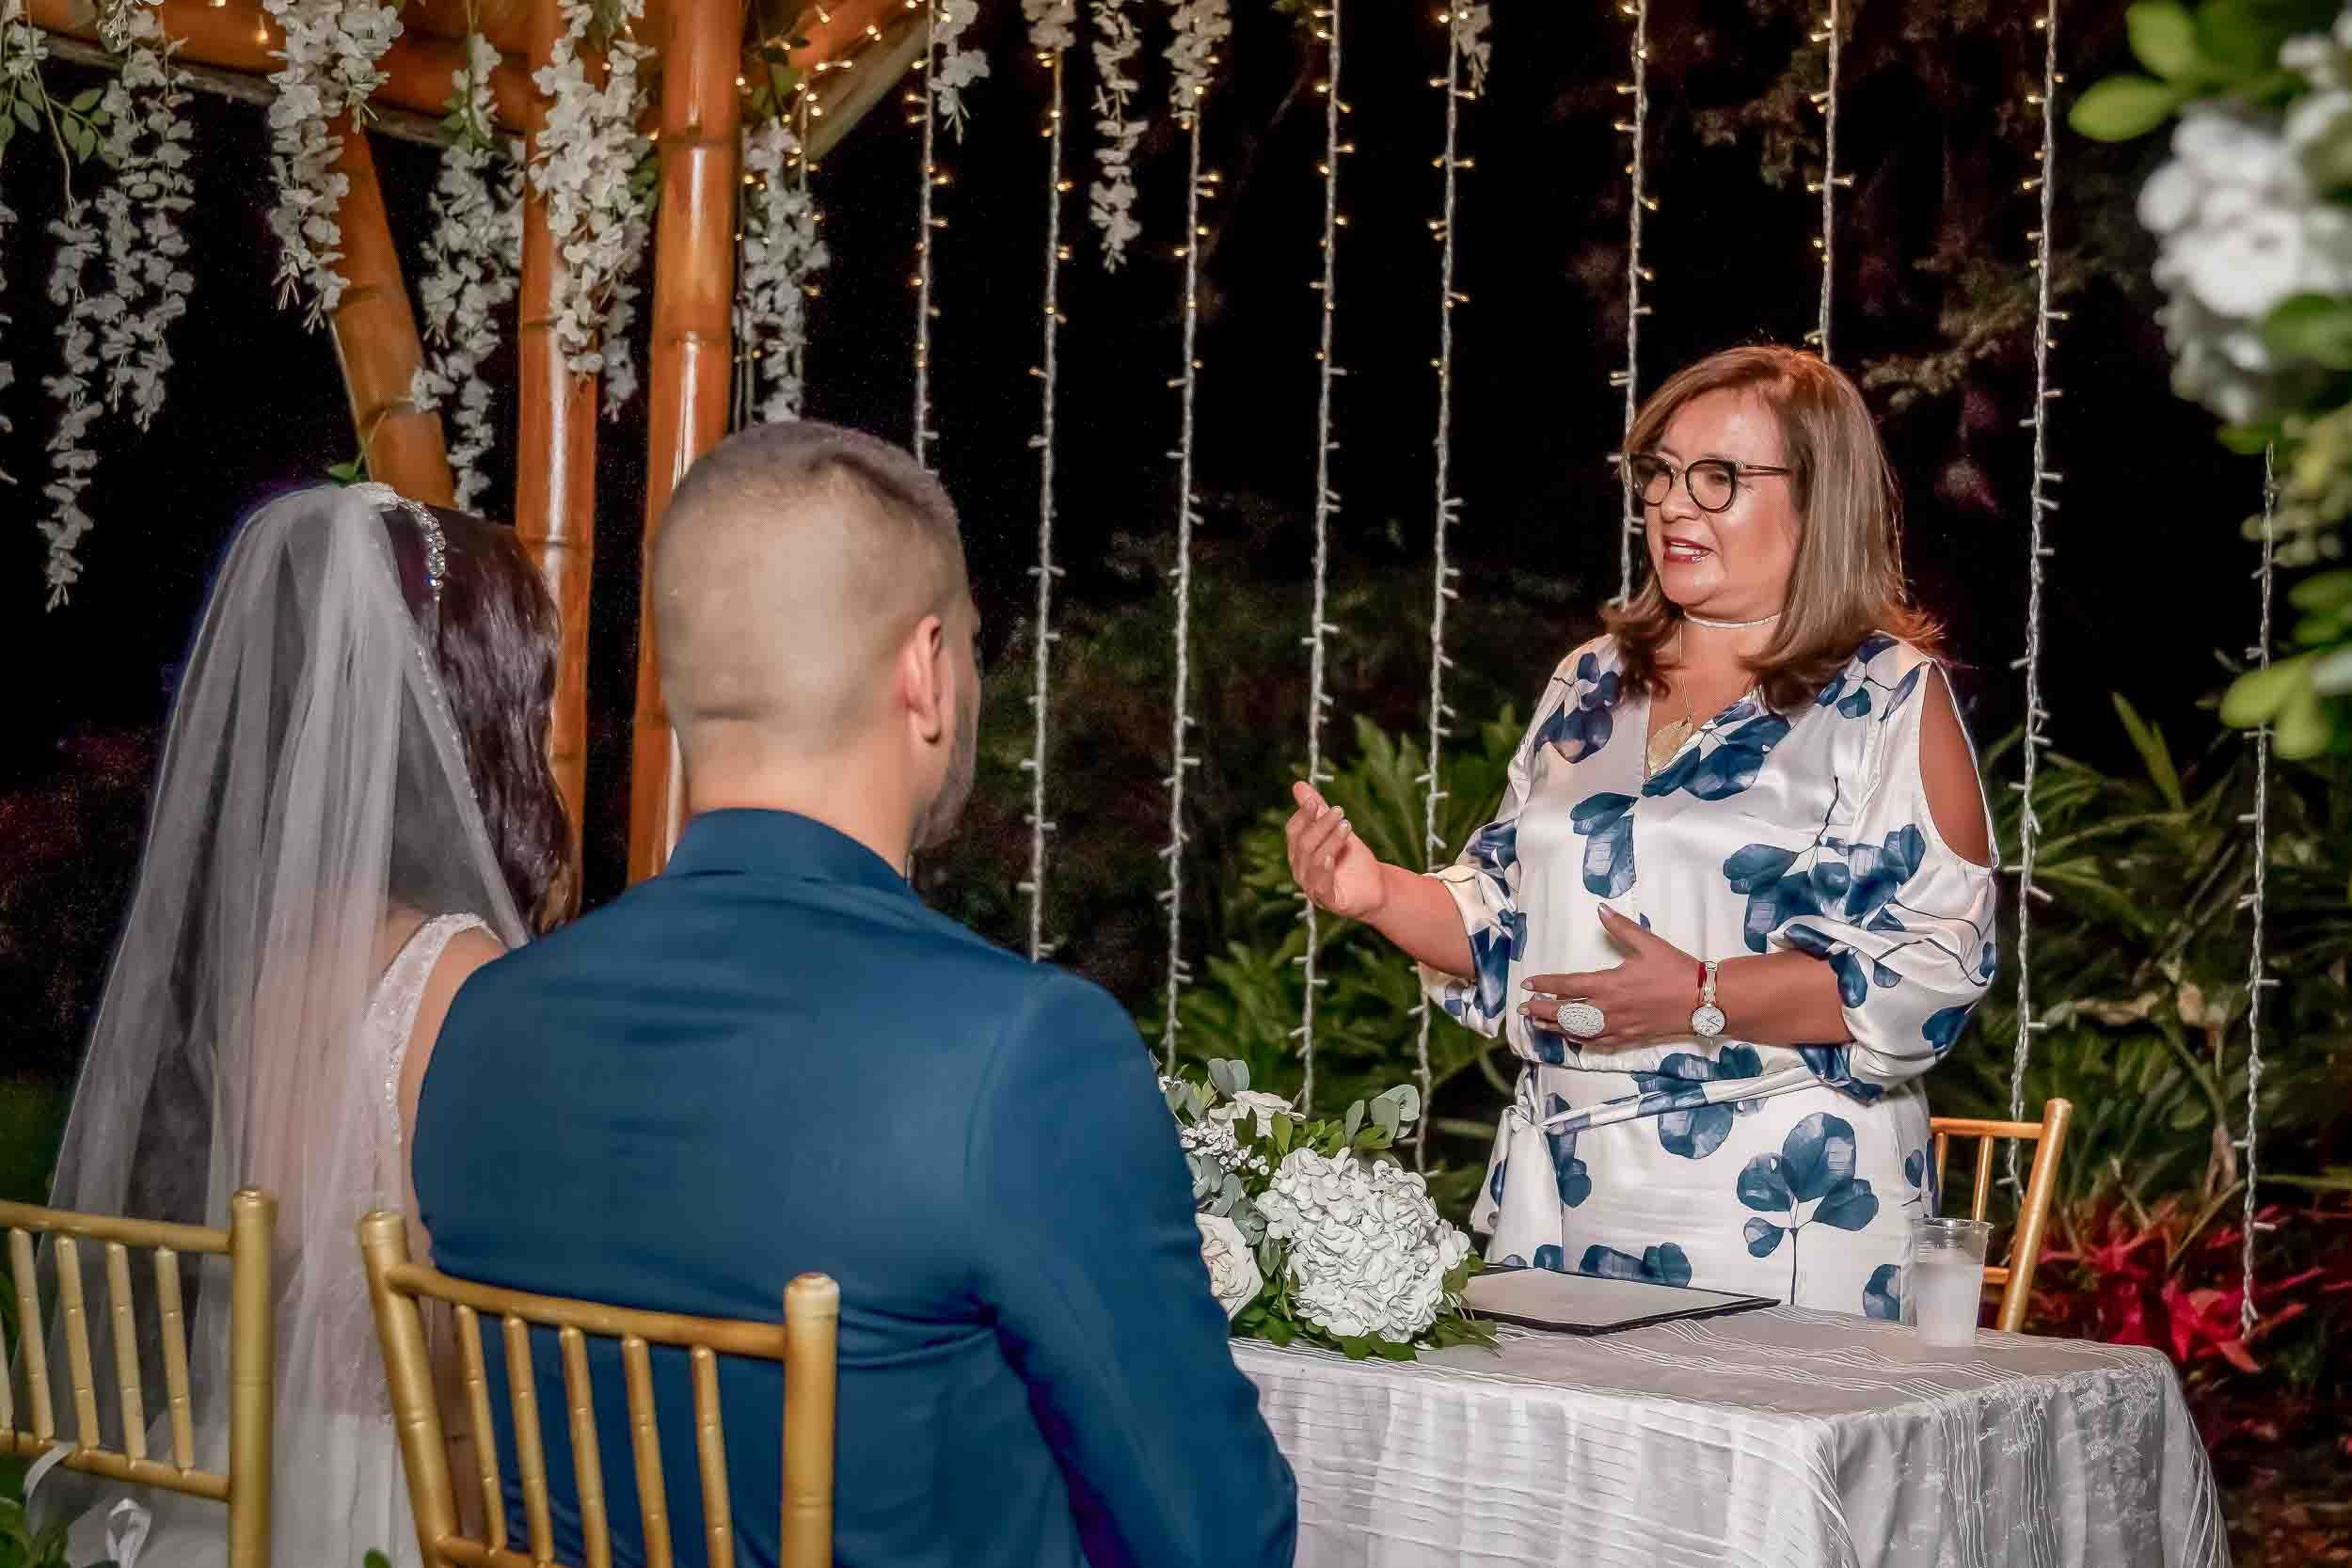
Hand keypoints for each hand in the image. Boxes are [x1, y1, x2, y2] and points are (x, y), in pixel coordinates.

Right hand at [1284, 782, 1388, 920]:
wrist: (1376, 886)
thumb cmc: (1352, 860)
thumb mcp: (1337, 830)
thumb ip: (1318, 810)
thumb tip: (1299, 785)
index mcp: (1299, 852)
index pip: (1294, 831)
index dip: (1303, 815)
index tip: (1316, 801)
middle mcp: (1301, 870)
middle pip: (1304, 844)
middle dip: (1321, 825)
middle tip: (1339, 811)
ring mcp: (1312, 887)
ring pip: (1313, 861)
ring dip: (1329, 841)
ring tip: (1346, 826)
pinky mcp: (1329, 901)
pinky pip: (1320, 887)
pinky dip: (1323, 871)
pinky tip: (1330, 857)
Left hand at [1520, 906, 1703, 1049]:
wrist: (1703, 1001)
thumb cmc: (1676, 970)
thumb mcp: (1648, 944)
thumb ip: (1621, 928)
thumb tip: (1601, 909)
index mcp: (1609, 984)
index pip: (1568, 986)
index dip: (1546, 985)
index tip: (1528, 984)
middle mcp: (1609, 1008)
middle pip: (1566, 1012)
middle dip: (1542, 1011)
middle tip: (1523, 1010)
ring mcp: (1619, 1026)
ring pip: (1579, 1031)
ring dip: (1556, 1027)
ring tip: (1539, 1024)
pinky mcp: (1630, 1037)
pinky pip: (1599, 1043)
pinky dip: (1581, 1040)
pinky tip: (1572, 1039)